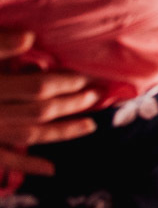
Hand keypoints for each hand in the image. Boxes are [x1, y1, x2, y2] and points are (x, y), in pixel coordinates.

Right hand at [0, 31, 100, 177]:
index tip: (86, 76)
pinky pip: (4, 157)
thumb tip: (31, 37)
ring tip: (90, 126)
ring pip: (28, 136)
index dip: (64, 82)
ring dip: (61, 132)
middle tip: (98, 95)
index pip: (36, 87)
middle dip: (71, 104)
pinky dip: (28, 165)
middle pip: (39, 112)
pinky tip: (51, 169)